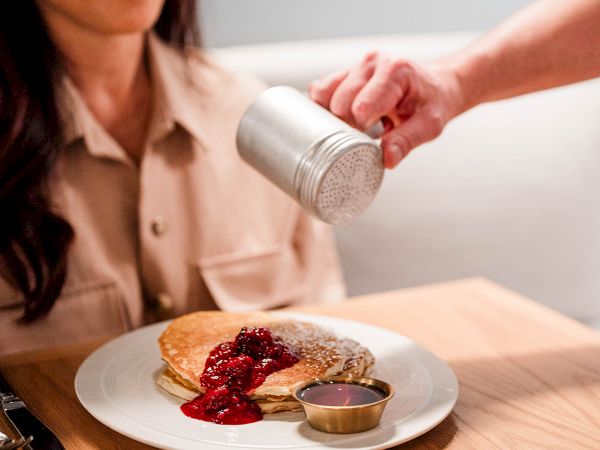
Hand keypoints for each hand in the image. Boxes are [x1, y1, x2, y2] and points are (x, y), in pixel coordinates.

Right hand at [308, 52, 464, 168]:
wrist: (435, 85)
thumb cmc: (432, 103)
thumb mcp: (430, 125)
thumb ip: (407, 141)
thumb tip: (386, 160)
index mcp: (394, 71)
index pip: (361, 105)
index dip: (361, 128)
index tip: (371, 138)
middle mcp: (372, 63)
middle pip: (338, 101)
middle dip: (345, 124)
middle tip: (364, 134)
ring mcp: (355, 67)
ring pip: (323, 93)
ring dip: (331, 116)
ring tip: (352, 126)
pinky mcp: (343, 74)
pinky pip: (320, 91)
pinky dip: (323, 108)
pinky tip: (340, 119)